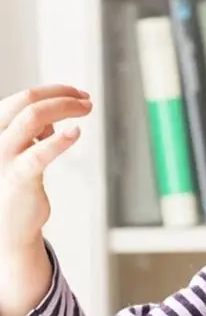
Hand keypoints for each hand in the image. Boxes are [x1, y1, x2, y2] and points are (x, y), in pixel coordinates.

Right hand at [0, 85, 92, 250]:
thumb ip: (32, 134)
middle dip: (60, 95)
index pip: (21, 97)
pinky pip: (39, 154)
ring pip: (32, 118)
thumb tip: (52, 122)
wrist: (9, 224)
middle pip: (27, 101)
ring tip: (86, 109)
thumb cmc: (16, 186)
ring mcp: (3, 155)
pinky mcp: (19, 176)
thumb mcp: (21, 153)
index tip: (76, 94)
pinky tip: (76, 133)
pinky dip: (59, 141)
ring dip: (64, 108)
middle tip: (86, 99)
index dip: (52, 91)